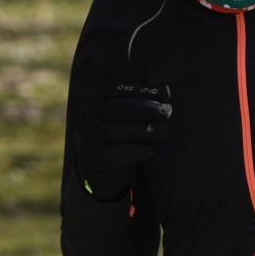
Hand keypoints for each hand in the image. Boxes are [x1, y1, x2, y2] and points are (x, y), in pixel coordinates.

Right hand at [76, 84, 171, 198]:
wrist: (101, 164)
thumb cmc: (123, 132)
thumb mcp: (128, 114)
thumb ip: (143, 101)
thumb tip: (166, 92)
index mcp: (96, 101)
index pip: (115, 91)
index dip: (142, 91)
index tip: (167, 94)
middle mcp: (87, 117)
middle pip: (114, 109)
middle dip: (145, 108)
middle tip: (167, 112)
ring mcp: (87, 138)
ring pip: (113, 131)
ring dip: (143, 130)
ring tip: (165, 130)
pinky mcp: (92, 159)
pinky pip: (111, 155)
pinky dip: (133, 152)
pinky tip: (151, 150)